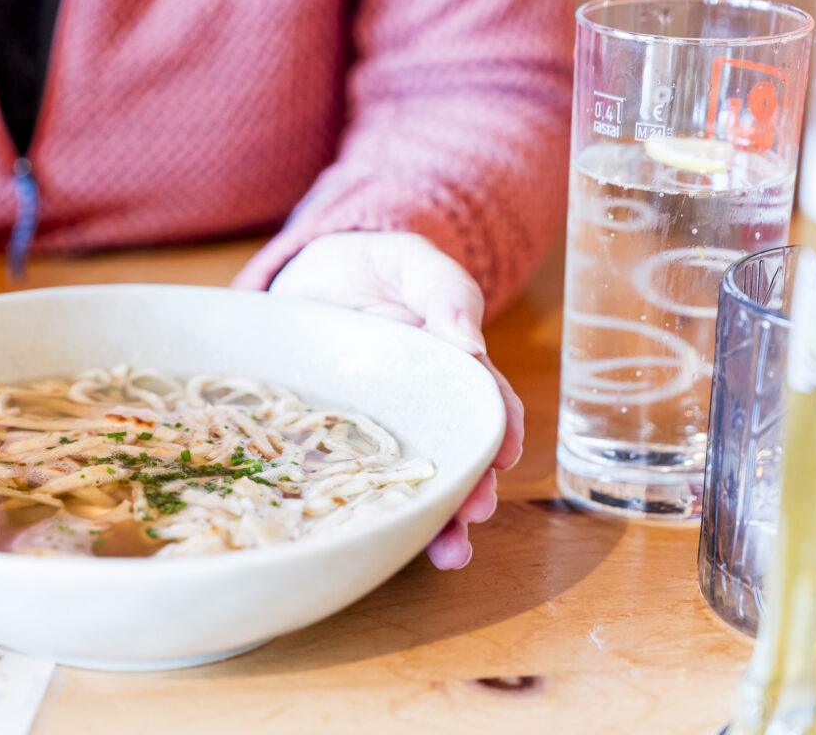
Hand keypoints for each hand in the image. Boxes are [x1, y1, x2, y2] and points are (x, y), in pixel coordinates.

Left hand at [268, 232, 524, 569]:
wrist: (311, 274)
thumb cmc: (374, 266)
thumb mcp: (414, 263)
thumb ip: (444, 293)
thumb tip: (468, 342)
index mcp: (447, 366)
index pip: (482, 401)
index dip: (498, 429)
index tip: (504, 453)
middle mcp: (419, 406)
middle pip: (454, 453)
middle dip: (471, 487)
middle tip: (476, 512)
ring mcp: (376, 426)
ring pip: (410, 479)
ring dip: (434, 518)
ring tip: (449, 552)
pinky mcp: (332, 438)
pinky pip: (351, 477)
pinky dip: (368, 510)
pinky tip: (378, 540)